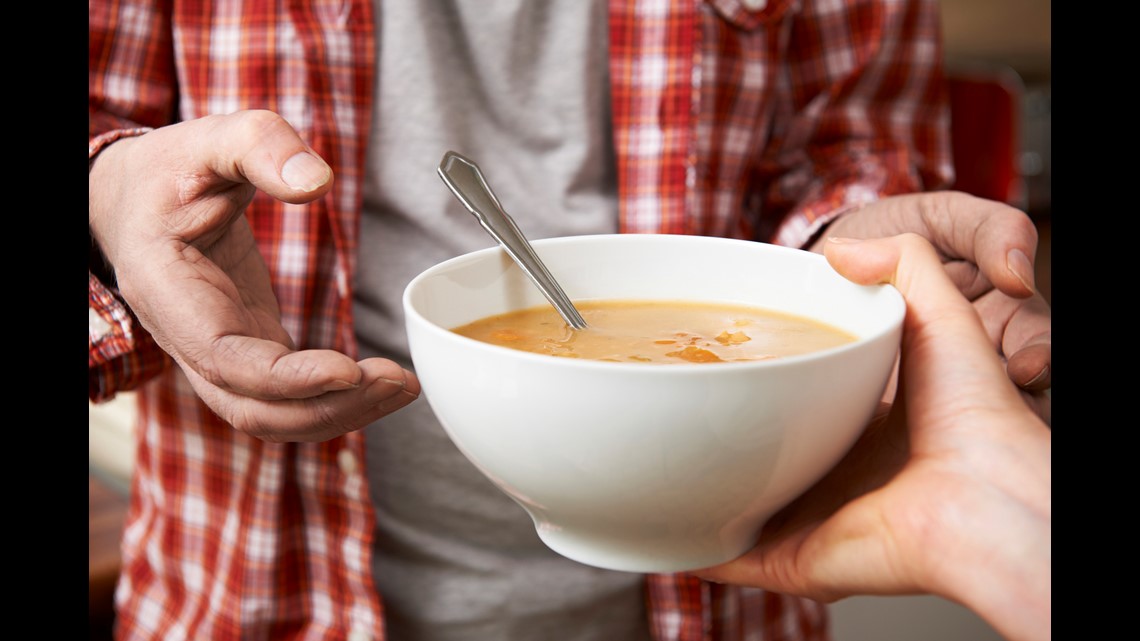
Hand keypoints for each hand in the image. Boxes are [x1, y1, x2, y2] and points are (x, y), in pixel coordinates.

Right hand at [89, 110, 419, 441]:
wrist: (138, 200)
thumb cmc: (169, 172)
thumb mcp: (210, 140)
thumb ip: (261, 147)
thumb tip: (317, 181)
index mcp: (169, 293)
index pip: (226, 360)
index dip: (288, 378)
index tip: (348, 370)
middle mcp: (188, 340)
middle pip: (254, 408)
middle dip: (328, 407)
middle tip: (395, 382)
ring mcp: (220, 354)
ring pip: (274, 414)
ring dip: (340, 412)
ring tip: (401, 388)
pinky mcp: (251, 349)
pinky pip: (290, 395)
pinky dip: (336, 397)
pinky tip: (383, 382)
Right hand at [696, 233, 1050, 640]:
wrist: (986, 497)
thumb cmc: (976, 414)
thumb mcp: (942, 315)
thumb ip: (902, 264)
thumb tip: (840, 246)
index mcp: (869, 429)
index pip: (806, 401)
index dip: (772, 376)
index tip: (733, 351)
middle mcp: (841, 479)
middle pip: (765, 453)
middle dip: (724, 434)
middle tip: (680, 396)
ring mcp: (814, 522)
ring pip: (740, 506)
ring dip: (699, 487)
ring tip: (651, 457)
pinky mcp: (795, 560)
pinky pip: (730, 558)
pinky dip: (692, 547)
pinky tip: (659, 526)